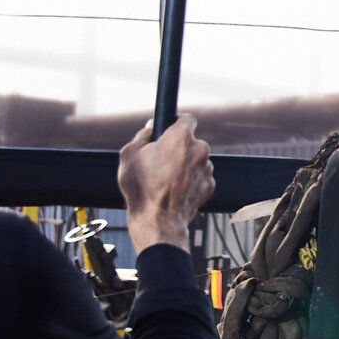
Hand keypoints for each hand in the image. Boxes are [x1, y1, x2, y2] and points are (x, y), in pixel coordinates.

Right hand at [119, 116, 213, 252]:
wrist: (158, 219)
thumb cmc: (142, 188)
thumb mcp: (129, 154)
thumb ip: (142, 135)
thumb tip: (150, 128)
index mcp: (181, 137)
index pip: (186, 118)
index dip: (176, 122)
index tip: (170, 128)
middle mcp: (200, 150)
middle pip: (190, 141)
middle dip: (178, 147)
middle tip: (160, 160)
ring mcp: (207, 168)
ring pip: (195, 160)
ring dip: (184, 165)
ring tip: (165, 179)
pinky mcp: (210, 185)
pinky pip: (199, 176)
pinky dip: (189, 180)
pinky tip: (174, 189)